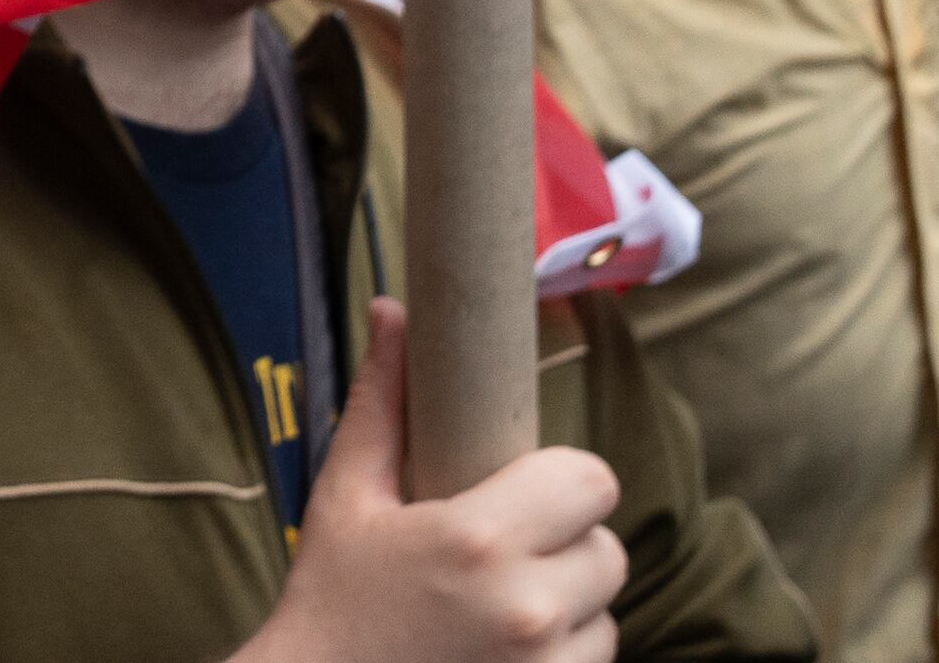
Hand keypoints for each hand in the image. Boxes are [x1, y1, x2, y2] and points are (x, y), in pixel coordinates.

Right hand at [240, 301, 625, 662]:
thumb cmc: (330, 600)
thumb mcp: (347, 496)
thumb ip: (381, 403)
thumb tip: (392, 311)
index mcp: (478, 538)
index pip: (591, 480)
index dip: (565, 480)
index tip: (527, 490)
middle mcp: (525, 605)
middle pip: (608, 551)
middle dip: (567, 546)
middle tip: (510, 553)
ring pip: (606, 614)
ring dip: (571, 608)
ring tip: (503, 607)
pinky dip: (564, 656)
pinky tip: (507, 648)